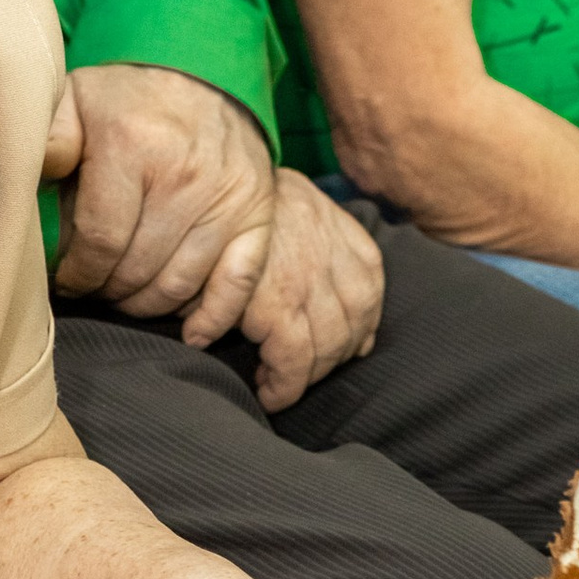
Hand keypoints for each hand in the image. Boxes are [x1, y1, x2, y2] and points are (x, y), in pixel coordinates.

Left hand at [55, 63, 277, 336]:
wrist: (203, 71)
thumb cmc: (128, 97)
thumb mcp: (75, 99)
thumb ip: (48, 139)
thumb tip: (29, 178)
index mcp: (134, 146)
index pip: (101, 242)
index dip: (78, 274)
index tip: (66, 279)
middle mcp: (185, 176)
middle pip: (138, 270)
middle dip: (107, 291)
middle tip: (94, 290)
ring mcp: (227, 198)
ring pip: (180, 285)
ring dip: (146, 306)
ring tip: (126, 298)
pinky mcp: (258, 214)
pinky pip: (238, 283)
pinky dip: (214, 317)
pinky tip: (190, 333)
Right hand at [234, 170, 385, 411]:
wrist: (209, 187)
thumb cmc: (245, 205)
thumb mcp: (297, 210)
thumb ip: (324, 251)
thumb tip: (357, 325)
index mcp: (346, 236)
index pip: (369, 296)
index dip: (360, 329)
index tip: (347, 348)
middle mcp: (335, 262)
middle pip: (351, 330)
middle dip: (331, 359)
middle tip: (304, 371)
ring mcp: (308, 286)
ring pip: (325, 351)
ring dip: (305, 377)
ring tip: (282, 385)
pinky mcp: (276, 308)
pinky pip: (293, 364)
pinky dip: (283, 387)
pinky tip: (268, 392)